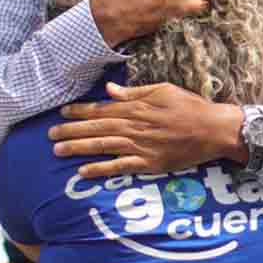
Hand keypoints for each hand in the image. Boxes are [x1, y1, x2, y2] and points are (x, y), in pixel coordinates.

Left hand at [50, 81, 244, 178]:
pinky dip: (100, 169)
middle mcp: (134, 126)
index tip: (62, 112)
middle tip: (49, 135)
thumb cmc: (191, 107)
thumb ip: (135, 92)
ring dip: (78, 148)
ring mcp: (140, 146)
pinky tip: (83, 172)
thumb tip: (110, 90)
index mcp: (137, 107)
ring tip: (57, 151)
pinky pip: (119, 167)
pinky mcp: (148, 163)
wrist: (213, 129)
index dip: (80, 111)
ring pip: (102, 145)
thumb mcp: (163, 90)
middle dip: (70, 130)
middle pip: (96, 127)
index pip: (102, 109)